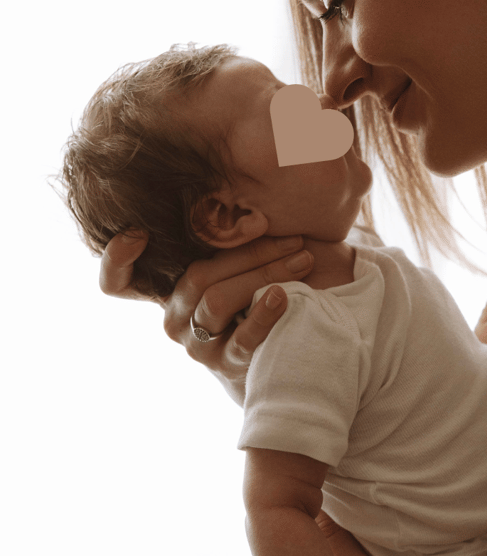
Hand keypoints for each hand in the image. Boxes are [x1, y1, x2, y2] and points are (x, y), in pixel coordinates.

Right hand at [99, 230, 313, 404]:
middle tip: (293, 237)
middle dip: (250, 252)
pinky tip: (283, 295)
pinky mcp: (226, 364)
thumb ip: (220, 240)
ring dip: (265, 273)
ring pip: (217, 300)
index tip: (138, 233)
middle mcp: (174, 318)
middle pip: (197, 276)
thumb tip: (235, 191)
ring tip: (301, 259)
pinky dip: (264, 313)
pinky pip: (242, 338)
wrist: (281, 355)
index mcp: (169, 291)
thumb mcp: (232, 268)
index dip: (117, 259)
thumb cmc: (258, 296)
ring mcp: (197, 344)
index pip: (118, 282)